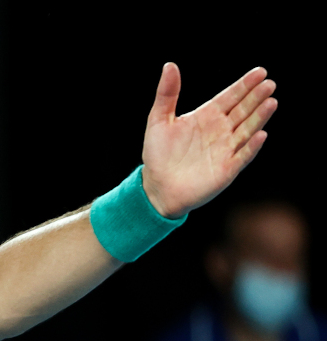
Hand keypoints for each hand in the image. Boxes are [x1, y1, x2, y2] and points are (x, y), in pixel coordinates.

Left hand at [140, 63, 277, 217]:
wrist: (156, 188)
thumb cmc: (157, 154)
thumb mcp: (158, 120)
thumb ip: (167, 94)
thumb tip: (170, 65)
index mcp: (207, 116)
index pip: (230, 97)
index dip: (244, 85)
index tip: (260, 72)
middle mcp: (220, 131)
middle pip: (243, 110)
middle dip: (256, 97)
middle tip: (269, 84)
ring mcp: (226, 149)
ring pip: (247, 129)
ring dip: (259, 117)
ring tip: (271, 102)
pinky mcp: (227, 169)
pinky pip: (243, 155)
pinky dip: (251, 146)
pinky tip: (260, 134)